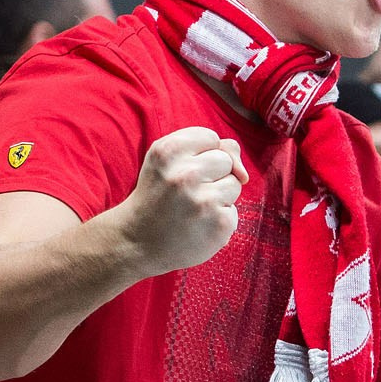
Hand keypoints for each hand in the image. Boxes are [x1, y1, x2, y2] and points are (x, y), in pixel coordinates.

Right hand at [116, 126, 248, 276]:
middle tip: (185, 194)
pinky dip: (219, 220)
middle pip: (225, 159)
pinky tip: (197, 227)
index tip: (179, 172)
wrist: (136, 244)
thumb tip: (243, 173)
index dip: (200, 156)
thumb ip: (209, 148)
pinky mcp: (219, 224)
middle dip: (211, 175)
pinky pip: (234, 211)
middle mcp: (185, 174)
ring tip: (192, 210)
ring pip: (234, 184)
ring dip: (219, 197)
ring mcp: (203, 201)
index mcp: (168, 151)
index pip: (211, 138)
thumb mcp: (169, 161)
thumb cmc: (158, 197)